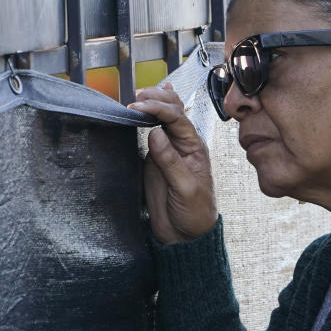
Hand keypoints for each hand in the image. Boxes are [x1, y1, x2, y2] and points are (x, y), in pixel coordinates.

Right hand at [129, 83, 217, 243]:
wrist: (185, 234)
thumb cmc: (194, 213)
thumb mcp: (185, 189)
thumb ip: (171, 161)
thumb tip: (156, 132)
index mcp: (194, 147)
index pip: (178, 118)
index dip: (159, 108)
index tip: (139, 105)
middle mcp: (182, 144)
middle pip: (172, 110)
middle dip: (155, 99)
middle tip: (135, 98)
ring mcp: (168, 149)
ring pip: (163, 117)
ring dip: (152, 102)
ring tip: (137, 97)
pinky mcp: (154, 158)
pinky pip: (152, 131)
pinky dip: (149, 116)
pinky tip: (147, 102)